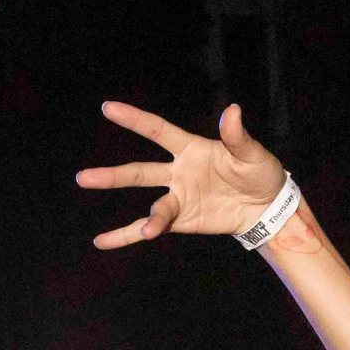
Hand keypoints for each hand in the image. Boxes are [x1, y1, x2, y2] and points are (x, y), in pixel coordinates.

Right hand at [77, 101, 289, 248]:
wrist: (266, 206)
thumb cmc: (261, 172)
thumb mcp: (253, 152)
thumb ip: (237, 136)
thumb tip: (232, 111)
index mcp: (191, 149)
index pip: (157, 131)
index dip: (133, 120)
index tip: (108, 108)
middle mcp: (178, 172)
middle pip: (140, 173)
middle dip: (112, 176)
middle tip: (83, 178)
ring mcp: (178, 197)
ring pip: (150, 207)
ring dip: (138, 221)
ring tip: (119, 233)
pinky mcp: (181, 220)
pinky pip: (150, 229)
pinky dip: (127, 236)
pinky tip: (103, 242)